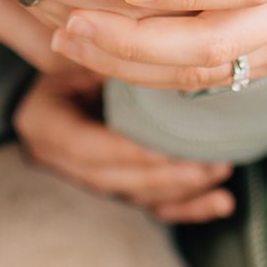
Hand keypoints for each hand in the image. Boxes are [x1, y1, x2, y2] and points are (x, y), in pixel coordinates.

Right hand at [14, 72, 235, 224]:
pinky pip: (151, 205)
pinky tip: (220, 204)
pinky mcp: (116, 188)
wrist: (46, 97)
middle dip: (167, 176)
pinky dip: (187, 207)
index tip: (165, 149)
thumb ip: (105, 65)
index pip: (89, 148)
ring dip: (184, 191)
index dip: (128, 152)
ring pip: (140, 196)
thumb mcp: (74, 61)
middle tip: (208, 164)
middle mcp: (67, 163)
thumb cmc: (63, 72)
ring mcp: (92, 180)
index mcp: (49, 128)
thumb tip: (151, 59)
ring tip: (219, 174)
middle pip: (119, 180)